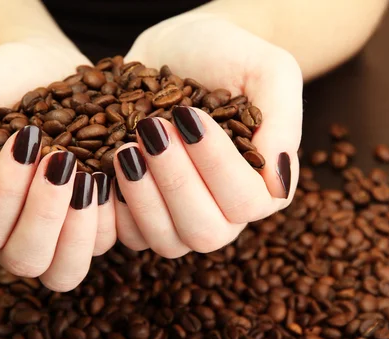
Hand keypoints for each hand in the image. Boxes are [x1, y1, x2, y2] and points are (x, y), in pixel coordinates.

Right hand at [0, 38, 116, 290]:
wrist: (44, 62)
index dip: (4, 194)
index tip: (24, 141)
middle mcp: (18, 232)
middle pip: (26, 261)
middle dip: (43, 215)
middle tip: (60, 160)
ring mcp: (61, 232)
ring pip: (68, 268)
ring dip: (80, 224)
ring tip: (88, 173)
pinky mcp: (99, 219)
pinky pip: (109, 242)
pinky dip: (113, 214)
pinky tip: (113, 172)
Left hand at [113, 14, 302, 256]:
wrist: (180, 47)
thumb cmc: (228, 56)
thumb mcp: (267, 69)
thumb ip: (283, 119)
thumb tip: (278, 175)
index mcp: (263, 186)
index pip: (245, 201)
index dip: (216, 164)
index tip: (189, 116)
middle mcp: (226, 214)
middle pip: (205, 231)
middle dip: (176, 183)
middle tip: (152, 130)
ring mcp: (182, 220)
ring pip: (166, 241)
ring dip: (143, 197)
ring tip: (126, 147)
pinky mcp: (145, 215)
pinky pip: (129, 235)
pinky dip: (114, 207)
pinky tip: (105, 165)